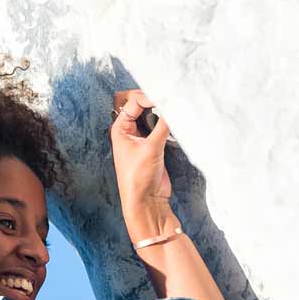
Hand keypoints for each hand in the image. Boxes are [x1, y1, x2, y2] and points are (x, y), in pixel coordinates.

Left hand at [109, 87, 172, 225]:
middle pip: (142, 105)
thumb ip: (163, 125)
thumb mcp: (151, 148)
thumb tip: (175, 106)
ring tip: (177, 109)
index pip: (134, 101)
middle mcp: (130, 130)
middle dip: (156, 101)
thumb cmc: (138, 178)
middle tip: (171, 99)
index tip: (166, 98)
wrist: (147, 202)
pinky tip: (178, 122)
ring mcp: (143, 137)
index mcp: (120, 128)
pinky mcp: (155, 145)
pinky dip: (170, 123)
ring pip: (153, 116)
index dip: (149, 97)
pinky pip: (162, 127)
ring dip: (164, 112)